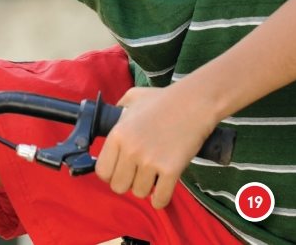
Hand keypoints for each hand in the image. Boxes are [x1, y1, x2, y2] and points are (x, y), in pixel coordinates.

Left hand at [95, 86, 215, 208]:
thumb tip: (112, 115)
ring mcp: (150, 161)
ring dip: (145, 188)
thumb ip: (118, 108)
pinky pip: (160, 198)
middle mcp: (130, 149)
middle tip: (136, 174)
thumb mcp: (132, 97)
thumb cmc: (162, 99)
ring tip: (151, 176)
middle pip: (118, 186)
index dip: (110, 173)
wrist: (193, 103)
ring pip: (139, 192)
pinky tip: (161, 191)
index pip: (102, 170)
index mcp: (118, 133)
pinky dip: (160, 199)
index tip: (119, 170)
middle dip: (127, 183)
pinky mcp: (171, 170)